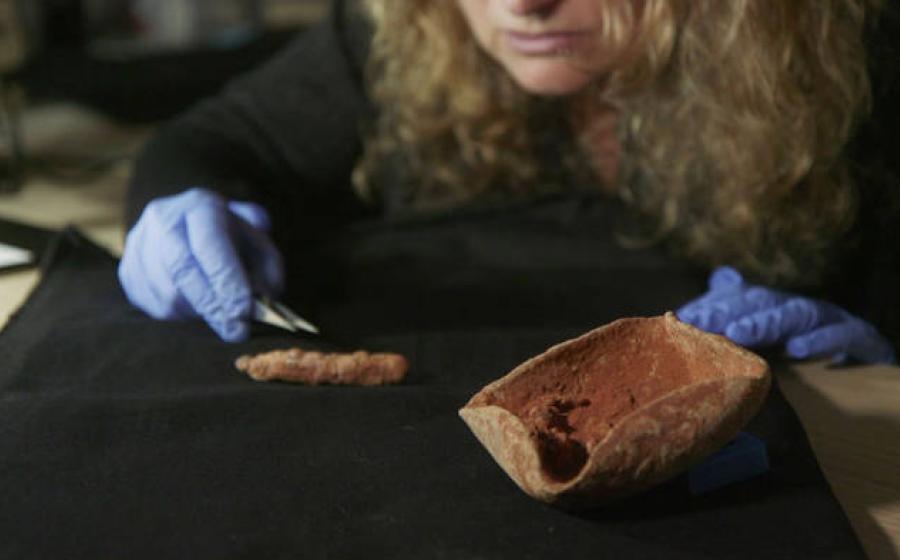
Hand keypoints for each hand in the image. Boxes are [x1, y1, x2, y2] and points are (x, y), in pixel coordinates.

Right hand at [118, 188, 283, 341]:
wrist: (190, 224)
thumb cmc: (232, 238)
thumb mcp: (258, 240)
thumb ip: (268, 264)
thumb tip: (265, 295)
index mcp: (200, 206)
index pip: (210, 245)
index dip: (227, 281)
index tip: (245, 312)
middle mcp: (163, 219)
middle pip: (182, 270)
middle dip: (213, 306)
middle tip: (237, 331)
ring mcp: (138, 244)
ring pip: (166, 293)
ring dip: (198, 313)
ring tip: (219, 314)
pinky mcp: (127, 270)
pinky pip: (151, 306)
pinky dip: (179, 316)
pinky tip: (196, 309)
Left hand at [677, 266, 895, 363]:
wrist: (865, 350)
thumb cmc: (802, 345)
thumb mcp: (764, 338)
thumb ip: (730, 323)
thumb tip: (691, 311)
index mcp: (770, 305)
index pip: (735, 296)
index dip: (709, 305)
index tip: (680, 318)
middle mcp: (794, 306)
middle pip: (760, 299)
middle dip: (729, 309)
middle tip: (701, 323)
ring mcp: (827, 317)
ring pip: (796, 312)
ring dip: (767, 321)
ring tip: (740, 333)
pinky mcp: (859, 336)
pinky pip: (842, 334)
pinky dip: (820, 340)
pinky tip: (796, 350)